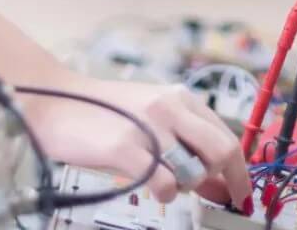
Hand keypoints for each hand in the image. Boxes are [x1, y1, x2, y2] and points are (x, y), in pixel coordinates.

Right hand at [21, 76, 252, 204]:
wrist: (54, 101)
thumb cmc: (102, 111)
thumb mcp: (151, 113)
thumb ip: (184, 138)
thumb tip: (215, 178)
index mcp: (180, 98)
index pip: (227, 136)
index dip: (239, 170)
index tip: (241, 192)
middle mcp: (169, 108)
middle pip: (222, 151)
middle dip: (227, 180)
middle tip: (219, 198)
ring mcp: (149, 128)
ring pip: (195, 170)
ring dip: (188, 187)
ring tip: (167, 184)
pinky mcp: (124, 149)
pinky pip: (164, 183)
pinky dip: (165, 194)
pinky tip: (153, 189)